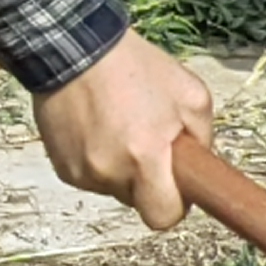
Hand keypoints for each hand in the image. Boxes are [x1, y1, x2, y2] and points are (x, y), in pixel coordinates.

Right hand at [32, 30, 216, 232]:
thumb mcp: (191, 94)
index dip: (175, 205)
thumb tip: (197, 168)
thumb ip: (203, 138)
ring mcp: (81, 172)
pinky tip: (100, 127)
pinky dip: (99, 160)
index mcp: (144, 157)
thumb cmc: (138, 68)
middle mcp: (108, 171)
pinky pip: (91, 176)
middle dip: (149, 181)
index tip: (179, 188)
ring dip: (122, 168)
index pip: (163, 216)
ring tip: (121, 126)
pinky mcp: (62, 166)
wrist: (77, 48)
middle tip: (151, 144)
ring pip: (114, 188)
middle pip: (139, 201)